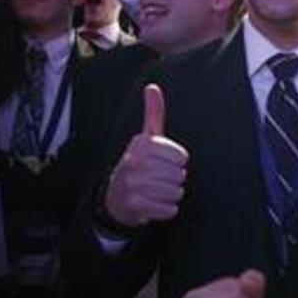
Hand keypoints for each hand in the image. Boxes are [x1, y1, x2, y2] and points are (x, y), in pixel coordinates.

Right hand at [104, 85, 188, 226]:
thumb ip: (153, 113)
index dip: (177, 162)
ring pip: (176, 193)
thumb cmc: (139, 164)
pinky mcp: (135, 205)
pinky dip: (166, 210)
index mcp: (141, 144)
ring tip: (156, 192)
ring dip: (171, 196)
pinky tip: (154, 204)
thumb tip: (152, 87)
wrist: (116, 198)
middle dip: (173, 180)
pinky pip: (170, 210)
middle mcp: (135, 161)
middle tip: (157, 180)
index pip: (182, 157)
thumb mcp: (146, 138)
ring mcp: (133, 183)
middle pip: (180, 175)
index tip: (162, 163)